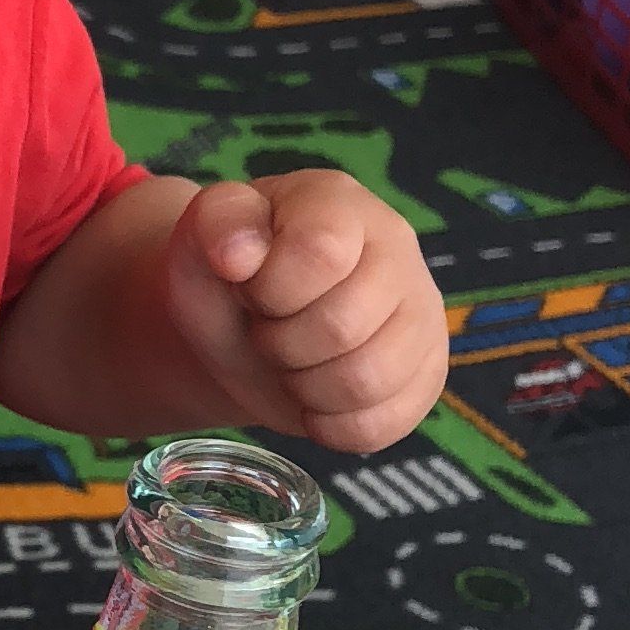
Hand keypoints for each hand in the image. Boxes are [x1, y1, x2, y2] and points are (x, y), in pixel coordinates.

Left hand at [158, 173, 447, 455]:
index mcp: (339, 204)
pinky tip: (314, 399)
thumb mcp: (201, 239)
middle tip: (267, 332)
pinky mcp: (427, 372)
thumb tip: (239, 253)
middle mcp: (396, 249)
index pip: (321, 252)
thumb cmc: (227, 276)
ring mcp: (421, 312)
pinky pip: (385, 422)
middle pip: (344, 326)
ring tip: (292, 363)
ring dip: (306, 388)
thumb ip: (216, 225)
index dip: (272, 290)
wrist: (247, 327)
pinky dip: (333, 426)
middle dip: (281, 345)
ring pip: (368, 380)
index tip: (252, 291)